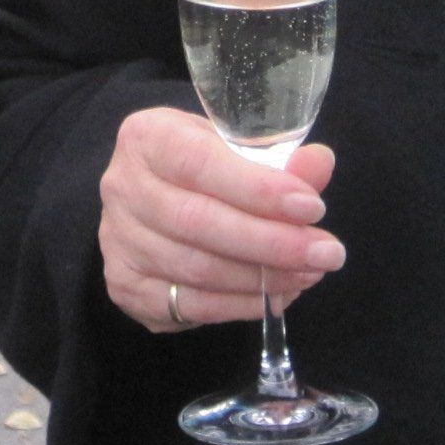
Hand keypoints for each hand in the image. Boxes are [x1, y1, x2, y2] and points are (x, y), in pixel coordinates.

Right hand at [99, 107, 341, 334]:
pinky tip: (276, 296)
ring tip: (309, 274)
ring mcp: (118, 240)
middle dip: (271, 242)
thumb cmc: (201, 167)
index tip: (311, 207)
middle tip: (326, 252)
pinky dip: (239, 305)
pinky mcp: (125, 285)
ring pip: (196, 269)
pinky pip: (189, 306)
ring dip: (262, 277)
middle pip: (199, 222)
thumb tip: (319, 164)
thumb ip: (278, 159)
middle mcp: (123, 187)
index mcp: (147, 137)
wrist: (149, 199)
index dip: (257, 189)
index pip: (200, 163)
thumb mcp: (236, 148)